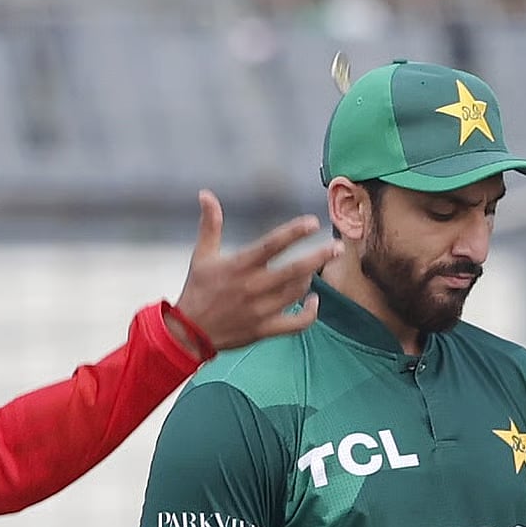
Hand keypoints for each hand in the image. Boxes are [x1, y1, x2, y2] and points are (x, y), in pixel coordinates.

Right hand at [170, 189, 341, 351]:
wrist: (188, 332)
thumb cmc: (197, 289)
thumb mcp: (202, 255)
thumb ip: (210, 224)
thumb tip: (205, 194)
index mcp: (239, 265)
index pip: (271, 245)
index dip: (294, 232)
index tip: (313, 222)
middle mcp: (252, 287)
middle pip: (294, 271)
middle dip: (319, 257)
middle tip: (337, 247)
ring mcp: (260, 311)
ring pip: (297, 292)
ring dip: (309, 280)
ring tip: (312, 270)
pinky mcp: (264, 330)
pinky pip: (296, 324)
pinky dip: (310, 313)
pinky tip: (313, 302)